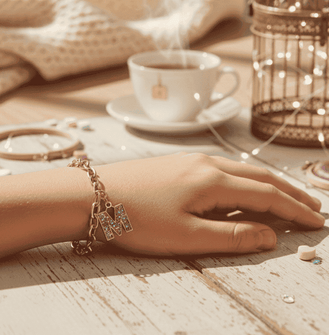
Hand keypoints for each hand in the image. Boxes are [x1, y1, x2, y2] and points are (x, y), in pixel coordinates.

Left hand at [97, 153, 324, 254]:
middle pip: (258, 175)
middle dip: (287, 191)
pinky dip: (241, 179)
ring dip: (265, 183)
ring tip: (283, 196)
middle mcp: (205, 163)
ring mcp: (189, 159)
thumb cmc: (135, 218)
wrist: (91, 195)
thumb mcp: (185, 236)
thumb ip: (231, 236)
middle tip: (311, 206)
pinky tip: (239, 187)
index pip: (266, 194)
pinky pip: (220, 168)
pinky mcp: (176, 162)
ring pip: (239, 169)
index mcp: (212, 181)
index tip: (316, 220)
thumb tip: (270, 236)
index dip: (294, 209)